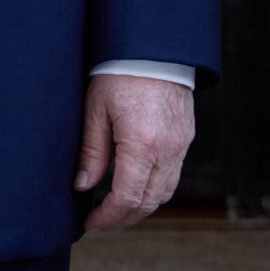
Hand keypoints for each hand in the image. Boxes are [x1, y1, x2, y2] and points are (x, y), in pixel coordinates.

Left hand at [76, 75, 194, 234]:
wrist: (154, 48)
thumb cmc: (119, 72)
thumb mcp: (95, 110)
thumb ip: (92, 151)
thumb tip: (83, 186)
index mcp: (142, 144)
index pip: (128, 197)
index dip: (109, 216)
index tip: (91, 223)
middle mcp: (168, 150)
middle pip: (149, 202)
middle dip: (124, 218)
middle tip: (101, 222)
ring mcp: (181, 145)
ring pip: (165, 192)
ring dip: (141, 207)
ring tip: (115, 209)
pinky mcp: (186, 138)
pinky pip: (173, 175)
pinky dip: (155, 189)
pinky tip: (135, 186)